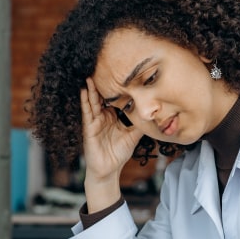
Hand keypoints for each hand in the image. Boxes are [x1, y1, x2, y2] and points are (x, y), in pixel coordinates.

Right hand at [80, 77, 142, 210]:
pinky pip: (87, 112)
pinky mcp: (89, 128)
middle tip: (103, 67)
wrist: (109, 170)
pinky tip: (84, 90)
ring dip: (92, 88)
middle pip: (102, 97)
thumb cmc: (119, 154)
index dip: (117, 88)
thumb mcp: (134, 135)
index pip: (114, 99)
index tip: (120, 73)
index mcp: (113, 117)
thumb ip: (141, 124)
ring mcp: (95, 121)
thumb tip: (155, 114)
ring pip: (93, 101)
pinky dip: (85, 101)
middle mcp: (103, 117)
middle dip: (102, 84)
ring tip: (90, 74)